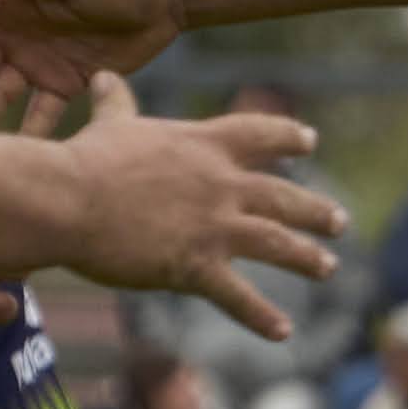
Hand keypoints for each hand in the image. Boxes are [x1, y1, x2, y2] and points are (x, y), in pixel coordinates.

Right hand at [50, 75, 345, 335]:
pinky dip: (262, 317)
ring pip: (276, 243)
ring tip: (328, 267)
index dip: (288, 137)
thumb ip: (117, 103)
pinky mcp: (196, 266)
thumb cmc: (84, 160)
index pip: (260, 134)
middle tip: (340, 221)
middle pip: (282, 197)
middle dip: (314, 210)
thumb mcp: (110, 124)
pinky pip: (238, 297)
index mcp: (204, 145)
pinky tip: (284, 332)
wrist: (68, 200)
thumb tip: (104, 76)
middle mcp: (221, 184)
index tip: (310, 141)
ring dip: (306, 258)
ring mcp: (214, 227)